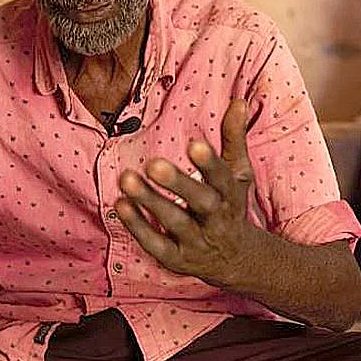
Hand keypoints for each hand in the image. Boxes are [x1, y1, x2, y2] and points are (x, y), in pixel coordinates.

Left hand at [116, 98, 260, 285]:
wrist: (234, 260)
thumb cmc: (230, 205)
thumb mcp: (238, 173)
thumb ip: (234, 137)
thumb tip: (240, 101)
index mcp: (231, 195)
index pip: (223, 178)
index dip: (210, 164)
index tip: (194, 144)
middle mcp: (217, 220)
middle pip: (202, 203)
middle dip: (179, 184)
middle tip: (153, 163)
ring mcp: (197, 242)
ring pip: (175, 223)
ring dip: (151, 202)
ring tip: (127, 178)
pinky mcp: (177, 259)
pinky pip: (156, 244)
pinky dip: (138, 226)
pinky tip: (120, 204)